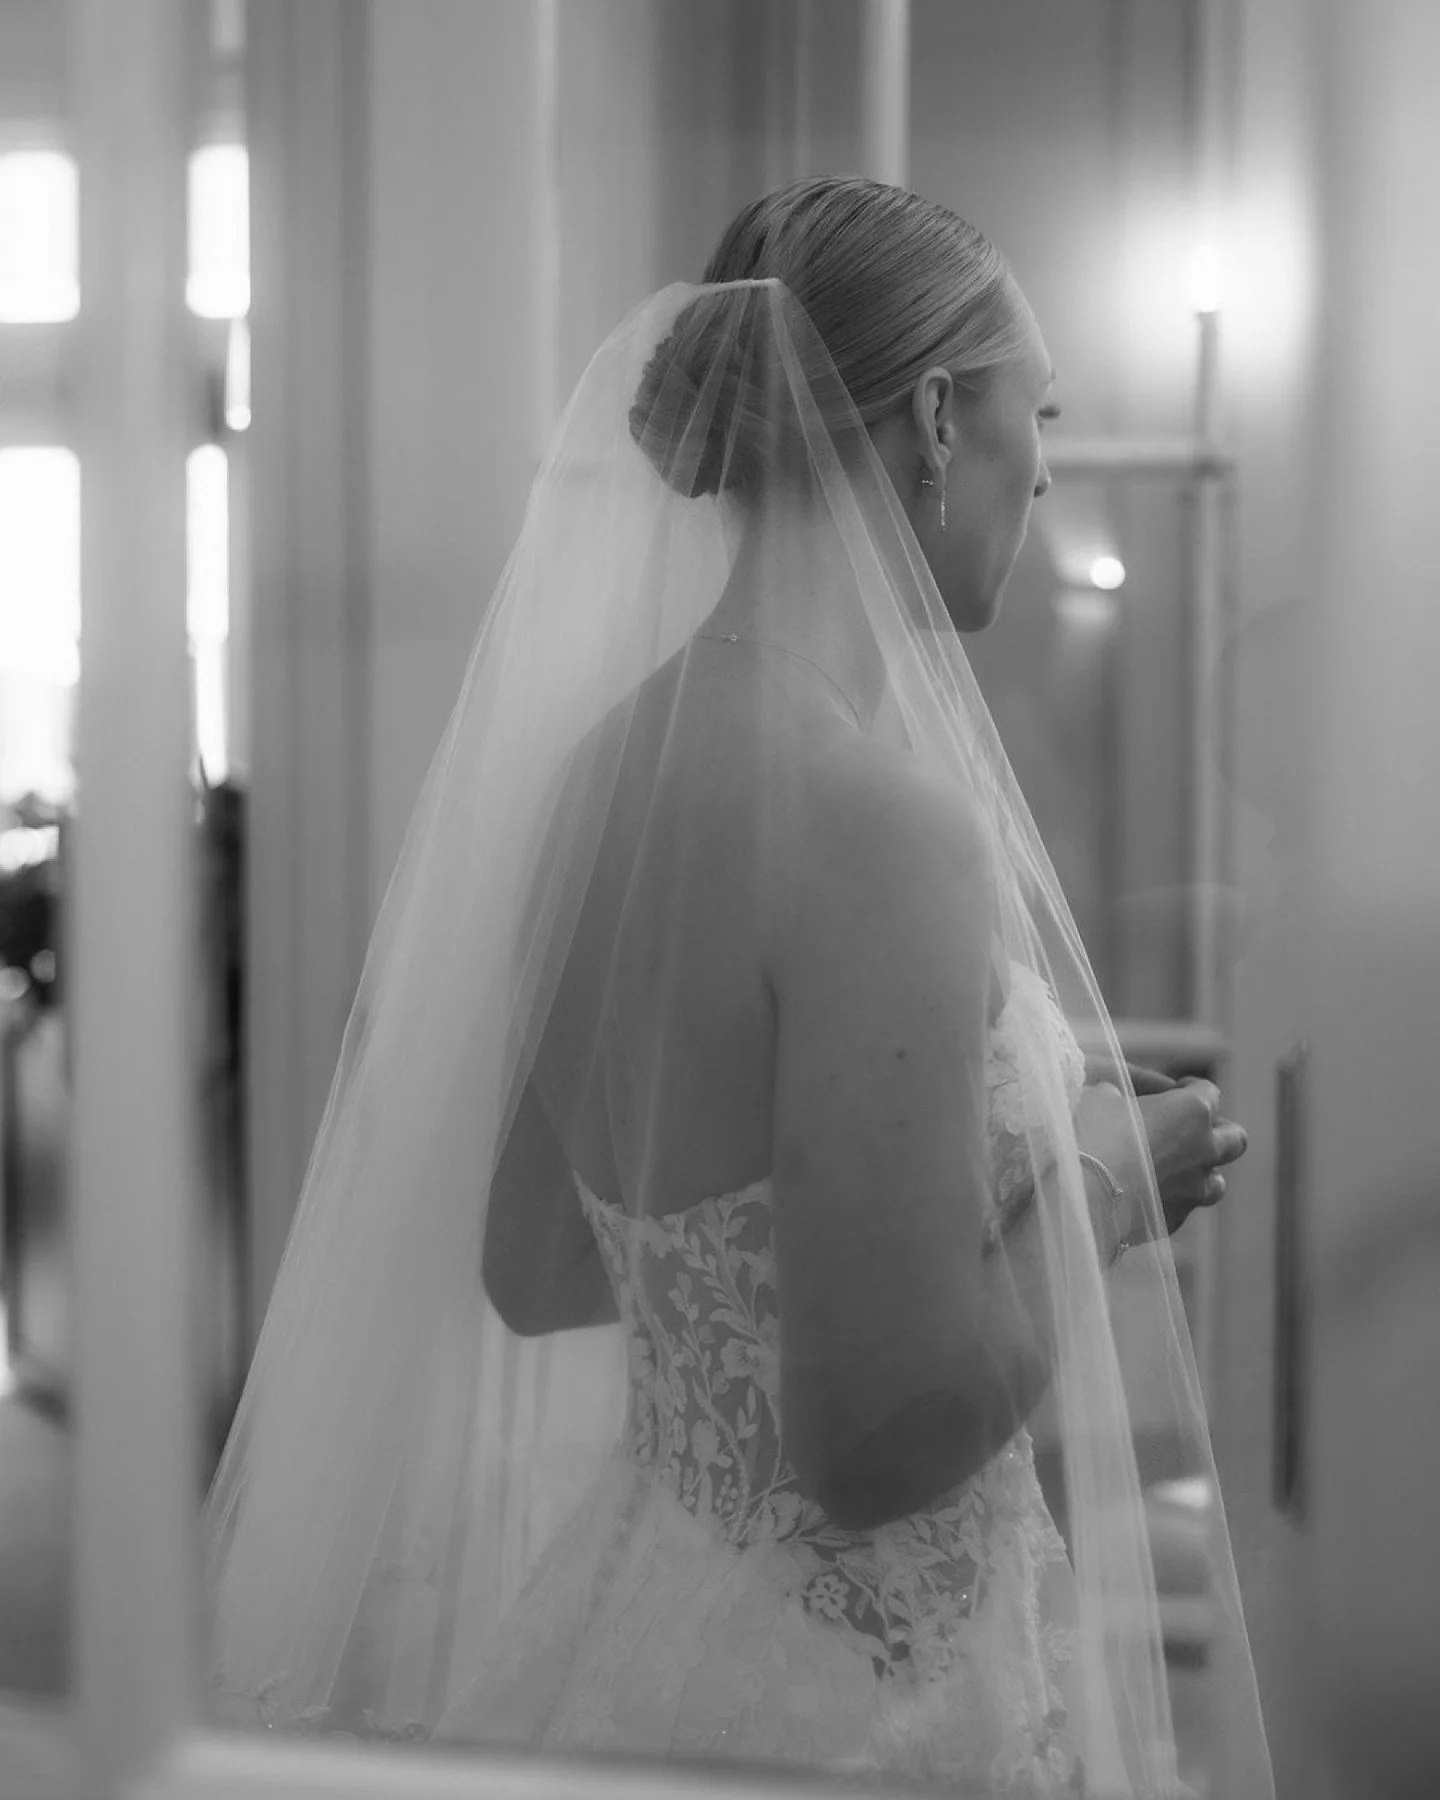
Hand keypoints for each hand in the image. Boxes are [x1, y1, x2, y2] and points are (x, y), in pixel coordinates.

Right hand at [1076, 1075, 1247, 1245]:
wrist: (1081, 1195)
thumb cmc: (1089, 1136)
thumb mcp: (1100, 1097)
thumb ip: (1122, 1096)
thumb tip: (1116, 1099)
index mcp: (1191, 1110)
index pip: (1209, 1092)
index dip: (1191, 1089)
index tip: (1177, 1090)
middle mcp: (1203, 1150)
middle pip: (1235, 1139)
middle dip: (1220, 1133)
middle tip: (1194, 1131)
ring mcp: (1194, 1190)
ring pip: (1216, 1182)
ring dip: (1201, 1174)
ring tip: (1176, 1171)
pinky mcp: (1176, 1220)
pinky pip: (1183, 1208)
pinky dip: (1172, 1200)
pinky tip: (1146, 1196)